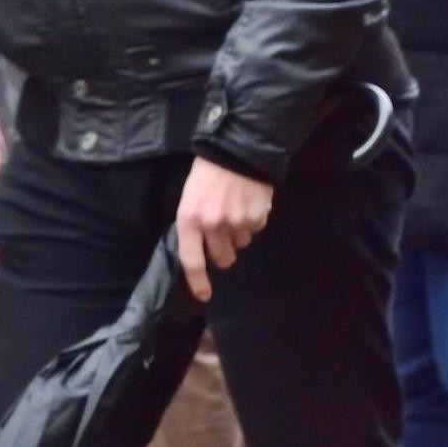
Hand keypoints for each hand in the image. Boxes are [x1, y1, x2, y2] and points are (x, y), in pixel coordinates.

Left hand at [173, 158, 275, 302]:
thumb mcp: (190, 197)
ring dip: (237, 234)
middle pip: (221, 258)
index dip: (198, 282)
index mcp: (190, 219)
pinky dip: (251, 223)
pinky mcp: (257, 218)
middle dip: (223, 252)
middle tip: (222, 235)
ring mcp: (237, 223)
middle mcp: (212, 226)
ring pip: (240, 245)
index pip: (192, 260)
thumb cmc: (206, 174)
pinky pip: (254, 231)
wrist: (235, 151)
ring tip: (233, 210)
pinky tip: (246, 204)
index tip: (203, 295)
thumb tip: (201, 248)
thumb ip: (194, 223)